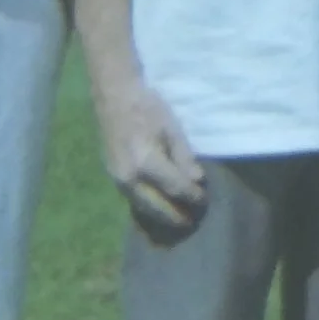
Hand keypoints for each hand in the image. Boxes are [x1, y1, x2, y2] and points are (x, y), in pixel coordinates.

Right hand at [97, 82, 207, 246]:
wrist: (114, 99)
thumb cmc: (147, 108)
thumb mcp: (172, 128)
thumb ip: (184, 157)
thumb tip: (197, 181)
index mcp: (146, 162)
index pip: (175, 188)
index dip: (192, 197)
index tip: (205, 200)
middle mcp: (130, 177)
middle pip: (157, 207)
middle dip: (176, 216)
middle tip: (193, 221)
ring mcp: (118, 180)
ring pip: (143, 208)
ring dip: (162, 216)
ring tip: (179, 220)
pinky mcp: (113, 179)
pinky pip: (133, 200)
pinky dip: (148, 207)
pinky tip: (160, 208)